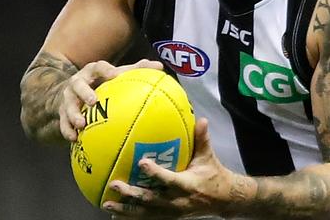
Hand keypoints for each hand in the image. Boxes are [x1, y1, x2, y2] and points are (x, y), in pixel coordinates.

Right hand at [59, 59, 162, 141]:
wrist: (72, 91)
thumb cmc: (102, 82)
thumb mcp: (116, 75)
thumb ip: (137, 70)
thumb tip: (160, 67)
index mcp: (92, 71)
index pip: (98, 66)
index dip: (105, 70)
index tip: (113, 75)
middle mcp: (78, 82)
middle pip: (77, 84)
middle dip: (84, 93)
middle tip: (93, 102)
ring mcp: (68, 98)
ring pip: (68, 105)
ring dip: (73, 114)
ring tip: (81, 125)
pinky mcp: (62, 112)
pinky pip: (62, 122)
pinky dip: (67, 130)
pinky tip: (74, 139)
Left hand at [103, 118, 240, 217]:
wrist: (222, 199)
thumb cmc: (213, 175)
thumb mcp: (208, 156)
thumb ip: (202, 138)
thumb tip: (201, 119)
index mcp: (187, 185)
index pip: (169, 179)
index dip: (155, 172)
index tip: (142, 162)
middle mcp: (177, 201)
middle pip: (151, 199)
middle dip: (131, 193)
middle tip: (115, 184)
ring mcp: (171, 212)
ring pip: (145, 213)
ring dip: (126, 209)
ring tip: (108, 204)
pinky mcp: (168, 217)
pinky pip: (147, 219)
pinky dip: (131, 217)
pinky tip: (116, 215)